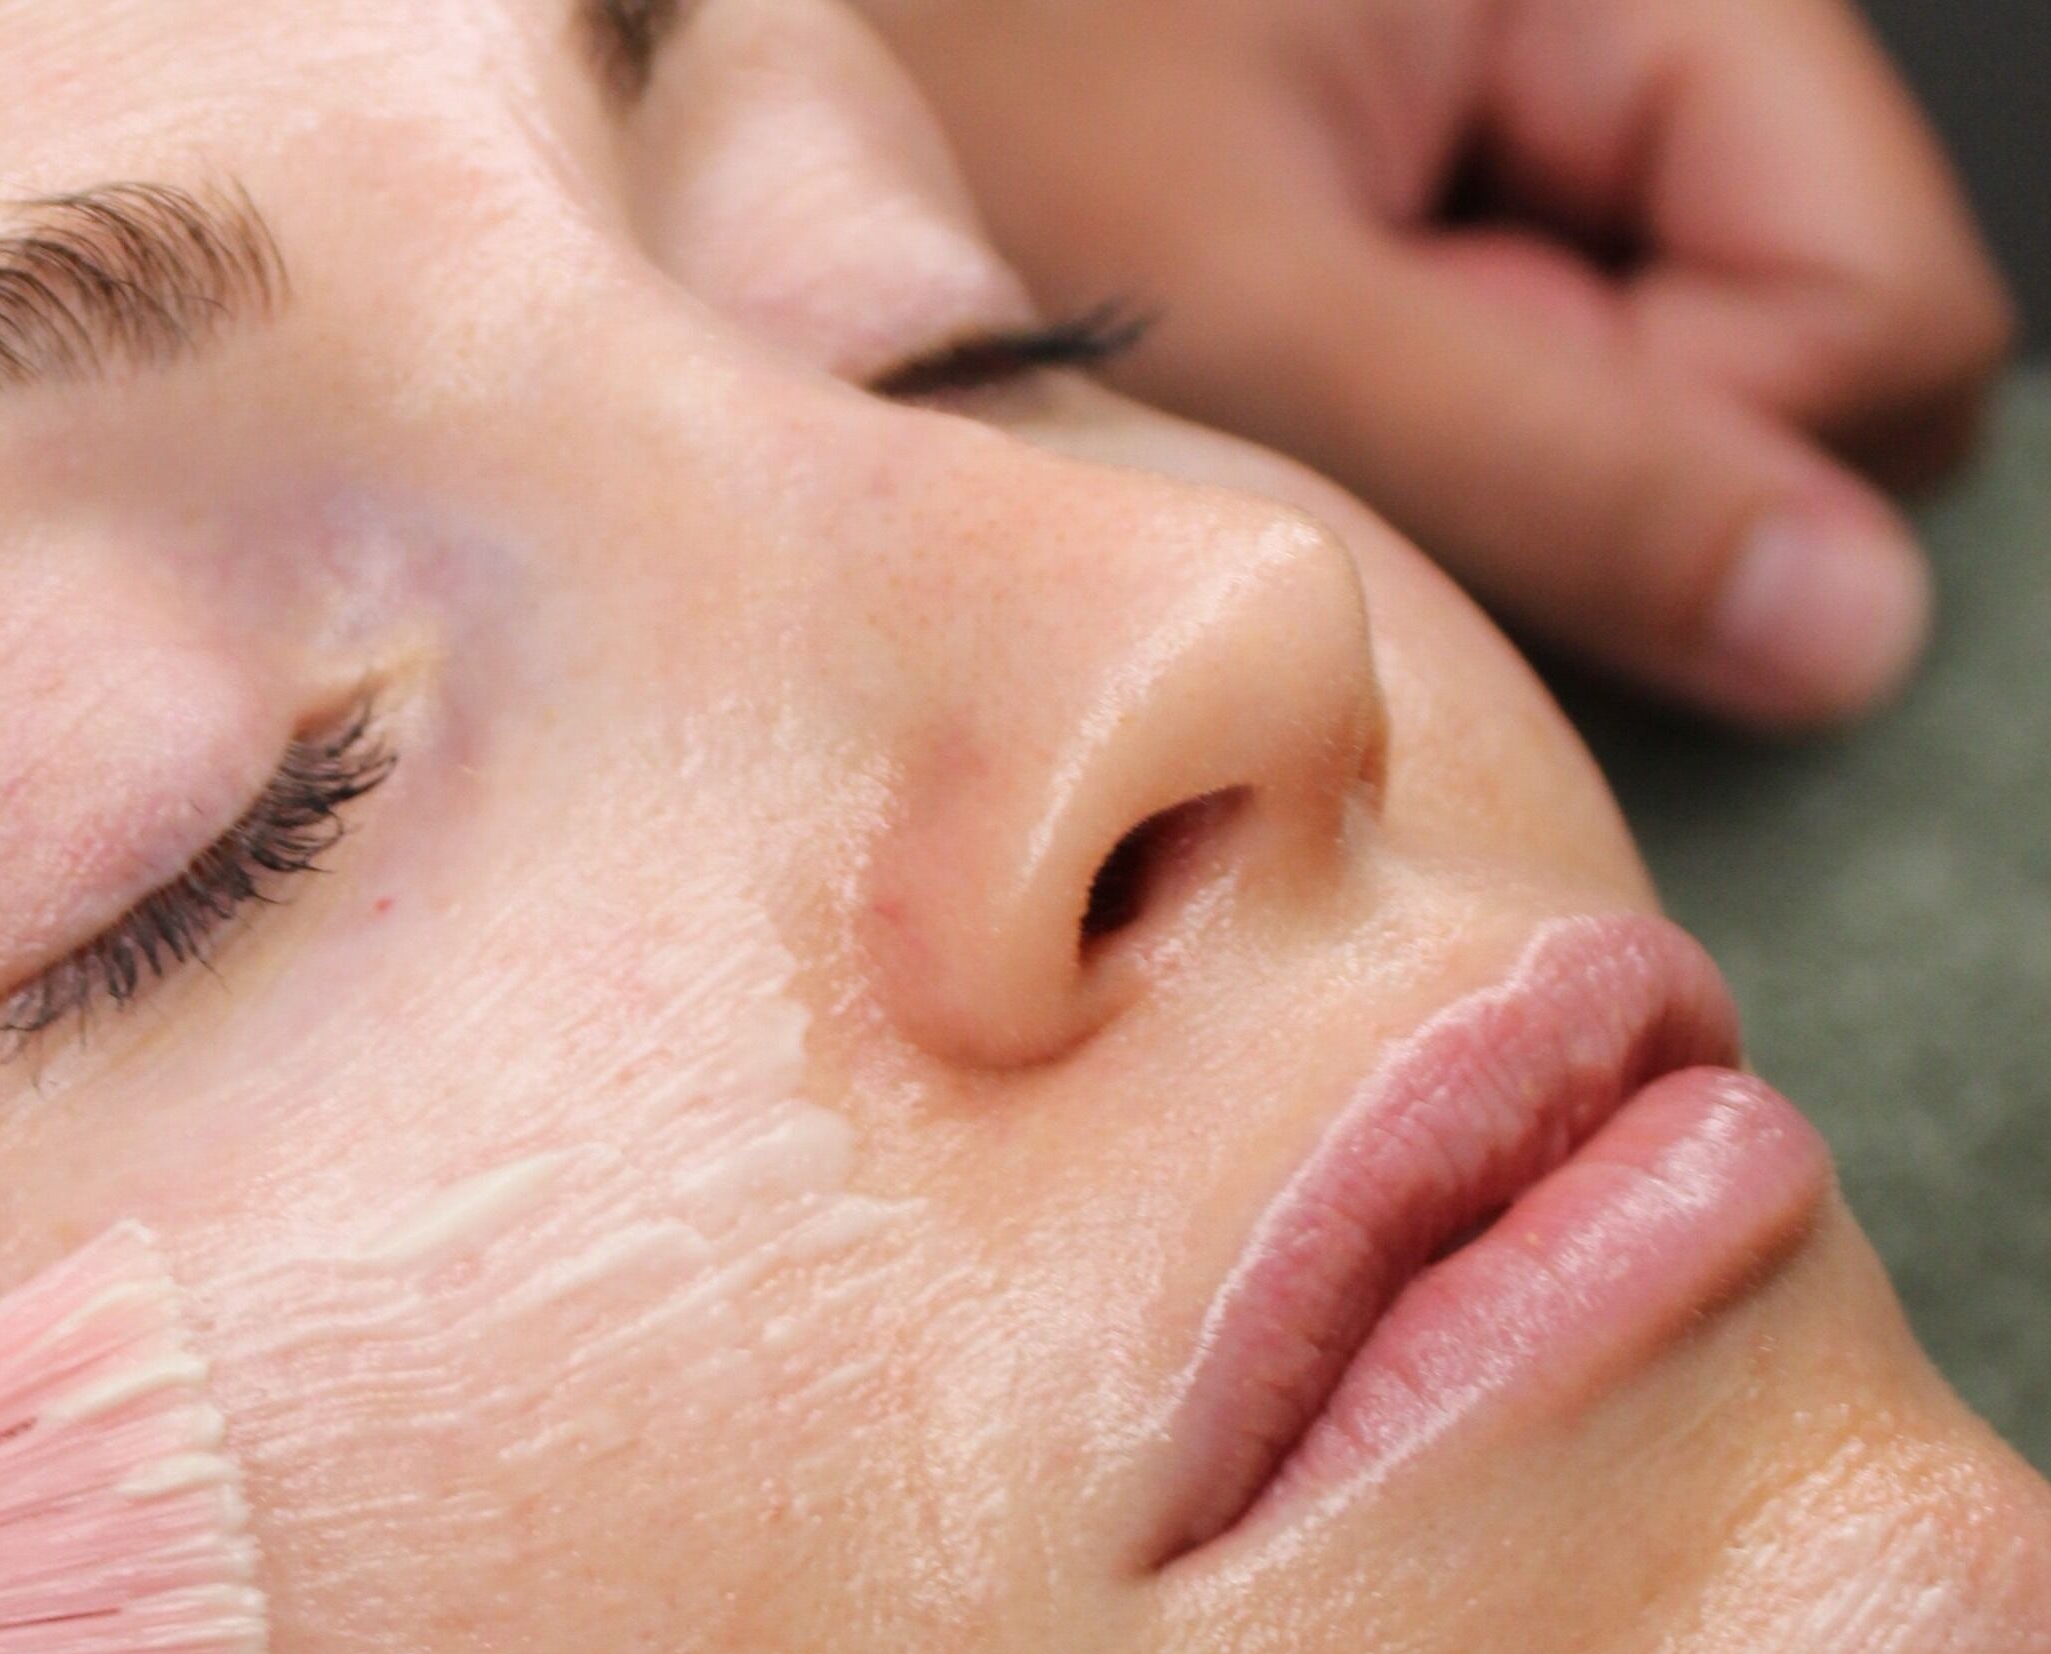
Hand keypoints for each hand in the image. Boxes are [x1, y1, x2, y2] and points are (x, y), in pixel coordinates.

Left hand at [869, 0, 2018, 727]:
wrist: (746, 65)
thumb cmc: (951, 100)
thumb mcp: (1256, 303)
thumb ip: (1563, 463)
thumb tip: (1846, 627)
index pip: (1875, 307)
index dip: (1718, 461)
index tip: (1475, 491)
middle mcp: (1593, 37)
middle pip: (1785, 344)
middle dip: (1594, 450)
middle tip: (1343, 433)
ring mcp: (1505, 120)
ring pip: (1641, 375)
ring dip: (1480, 449)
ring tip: (1268, 395)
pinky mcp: (1404, 192)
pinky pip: (1502, 362)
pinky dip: (1401, 422)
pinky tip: (1255, 388)